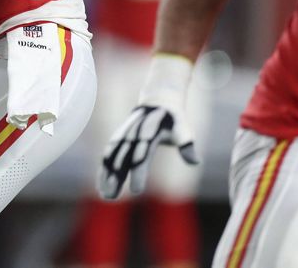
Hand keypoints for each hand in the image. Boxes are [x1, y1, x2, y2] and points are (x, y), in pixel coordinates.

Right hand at [98, 53, 197, 199]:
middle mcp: (133, 136)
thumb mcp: (183, 129)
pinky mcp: (119, 139)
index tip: (136, 191)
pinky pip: (108, 155)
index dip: (138, 174)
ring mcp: (124, 137)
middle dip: (116, 178)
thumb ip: (187, 145)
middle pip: (122, 160)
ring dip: (106, 176)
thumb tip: (196, 162)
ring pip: (111, 158)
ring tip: (105, 195)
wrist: (158, 100)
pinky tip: (101, 185)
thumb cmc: (173, 120)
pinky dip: (103, 169)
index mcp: (149, 135)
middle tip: (111, 198)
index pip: (142, 157)